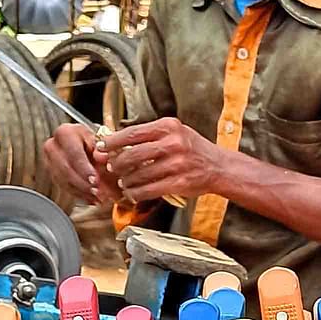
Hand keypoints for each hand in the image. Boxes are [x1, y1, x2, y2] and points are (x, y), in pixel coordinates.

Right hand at [43, 124, 121, 204]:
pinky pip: (64, 187)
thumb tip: (103, 157)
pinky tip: (91, 198)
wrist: (87, 146)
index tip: (95, 180)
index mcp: (65, 133)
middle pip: (65, 169)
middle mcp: (53, 146)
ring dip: (81, 191)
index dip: (84, 169)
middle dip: (82, 183)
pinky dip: (79, 194)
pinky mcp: (52, 174)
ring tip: (97, 197)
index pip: (73, 153)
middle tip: (96, 192)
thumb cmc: (95, 143)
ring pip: (63, 180)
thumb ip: (104, 151)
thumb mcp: (102, 143)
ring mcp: (50, 161)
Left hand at [99, 117, 219, 202]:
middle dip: (118, 163)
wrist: (218, 167)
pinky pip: (150, 189)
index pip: (133, 133)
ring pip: (139, 174)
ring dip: (126, 180)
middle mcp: (173, 143)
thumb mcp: (175, 132)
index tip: (102, 146)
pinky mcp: (179, 182)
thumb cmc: (193, 149)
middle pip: (133, 154)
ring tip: (123, 181)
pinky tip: (133, 192)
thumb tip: (118, 142)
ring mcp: (177, 164)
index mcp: (168, 127)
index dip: (113, 141)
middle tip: (112, 167)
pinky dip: (137, 192)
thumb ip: (150, 135)